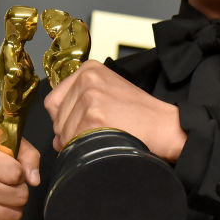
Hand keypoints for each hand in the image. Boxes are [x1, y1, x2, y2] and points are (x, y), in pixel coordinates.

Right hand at [0, 133, 40, 219]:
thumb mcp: (0, 143)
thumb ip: (26, 154)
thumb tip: (34, 179)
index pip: (17, 173)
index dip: (20, 173)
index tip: (12, 170)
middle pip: (18, 196)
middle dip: (19, 190)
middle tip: (8, 184)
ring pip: (14, 214)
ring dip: (14, 206)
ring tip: (2, 195)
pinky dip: (5, 219)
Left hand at [44, 61, 186, 162]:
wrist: (166, 127)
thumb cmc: (141, 116)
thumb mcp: (109, 95)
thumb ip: (79, 106)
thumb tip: (57, 136)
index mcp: (89, 70)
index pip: (53, 100)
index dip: (63, 120)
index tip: (79, 126)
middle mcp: (87, 79)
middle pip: (56, 117)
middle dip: (68, 134)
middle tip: (93, 136)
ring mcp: (90, 97)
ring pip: (63, 132)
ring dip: (76, 143)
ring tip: (101, 139)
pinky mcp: (94, 117)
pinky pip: (73, 142)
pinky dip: (84, 150)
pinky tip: (103, 144)